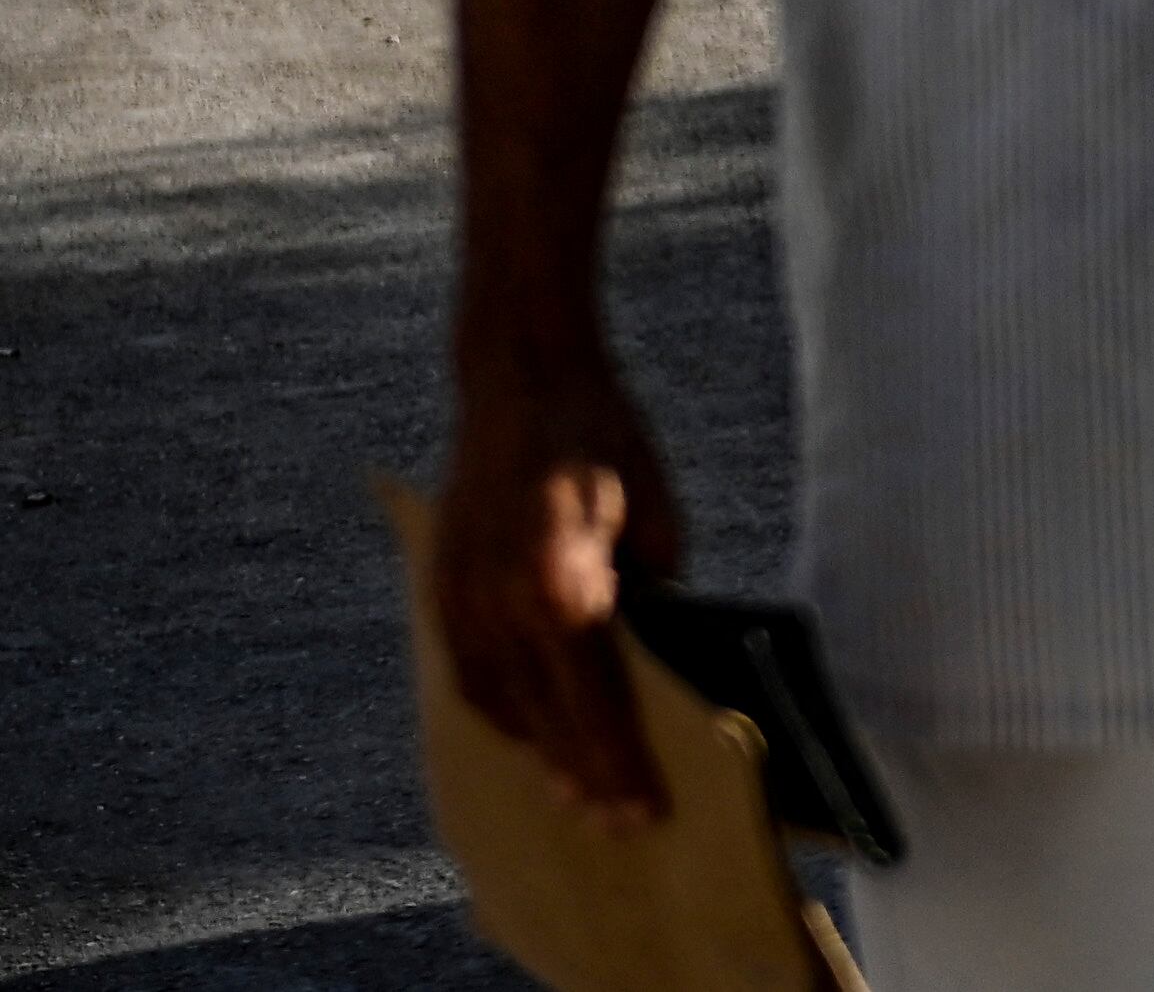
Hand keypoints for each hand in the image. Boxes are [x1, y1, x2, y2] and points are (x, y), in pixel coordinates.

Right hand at [434, 358, 686, 821]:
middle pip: (546, 717)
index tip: (647, 810)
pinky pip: (470, 675)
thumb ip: (652, 598)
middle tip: (621, 825)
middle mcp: (500, 602)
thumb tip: (657, 669)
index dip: (620, 762)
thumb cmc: (605, 443)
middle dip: (585, 776)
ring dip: (539, 754)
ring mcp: (460, 598)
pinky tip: (536, 735)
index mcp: (562, 583)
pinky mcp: (439, 588)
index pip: (596, 701)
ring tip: (579, 795)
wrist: (521, 381)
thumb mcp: (660, 517)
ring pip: (499, 706)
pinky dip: (505, 714)